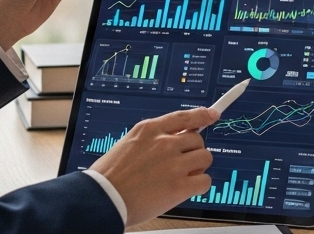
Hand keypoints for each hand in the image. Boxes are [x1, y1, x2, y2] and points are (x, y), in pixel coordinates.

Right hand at [89, 107, 218, 224]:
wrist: (101, 198)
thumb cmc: (109, 175)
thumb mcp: (128, 144)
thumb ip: (153, 139)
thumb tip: (176, 139)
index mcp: (149, 129)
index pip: (184, 116)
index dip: (202, 115)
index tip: (212, 115)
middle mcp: (164, 143)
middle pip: (198, 139)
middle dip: (193, 151)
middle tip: (182, 163)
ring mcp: (173, 164)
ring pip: (205, 158)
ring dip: (198, 167)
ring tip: (182, 176)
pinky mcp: (179, 186)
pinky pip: (205, 181)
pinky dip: (199, 185)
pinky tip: (187, 189)